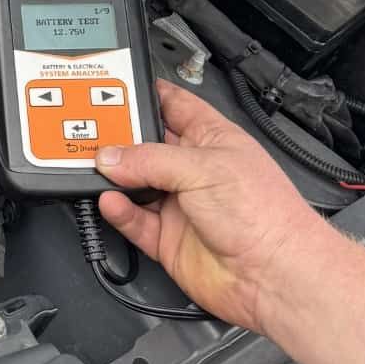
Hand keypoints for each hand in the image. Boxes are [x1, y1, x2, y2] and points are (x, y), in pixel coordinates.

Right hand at [94, 80, 332, 335]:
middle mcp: (194, 170)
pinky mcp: (168, 240)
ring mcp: (180, 205)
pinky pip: (134, 222)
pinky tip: (111, 201)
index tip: (115, 88)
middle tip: (90, 132)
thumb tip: (111, 157)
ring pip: (135, 185)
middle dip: (119, 138)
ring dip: (114, 178)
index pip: (174, 106)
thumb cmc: (264, 215)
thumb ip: (150, 159)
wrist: (274, 276)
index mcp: (212, 139)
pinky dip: (119, 212)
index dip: (146, 94)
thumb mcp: (202, 168)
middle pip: (145, 146)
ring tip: (93, 168)